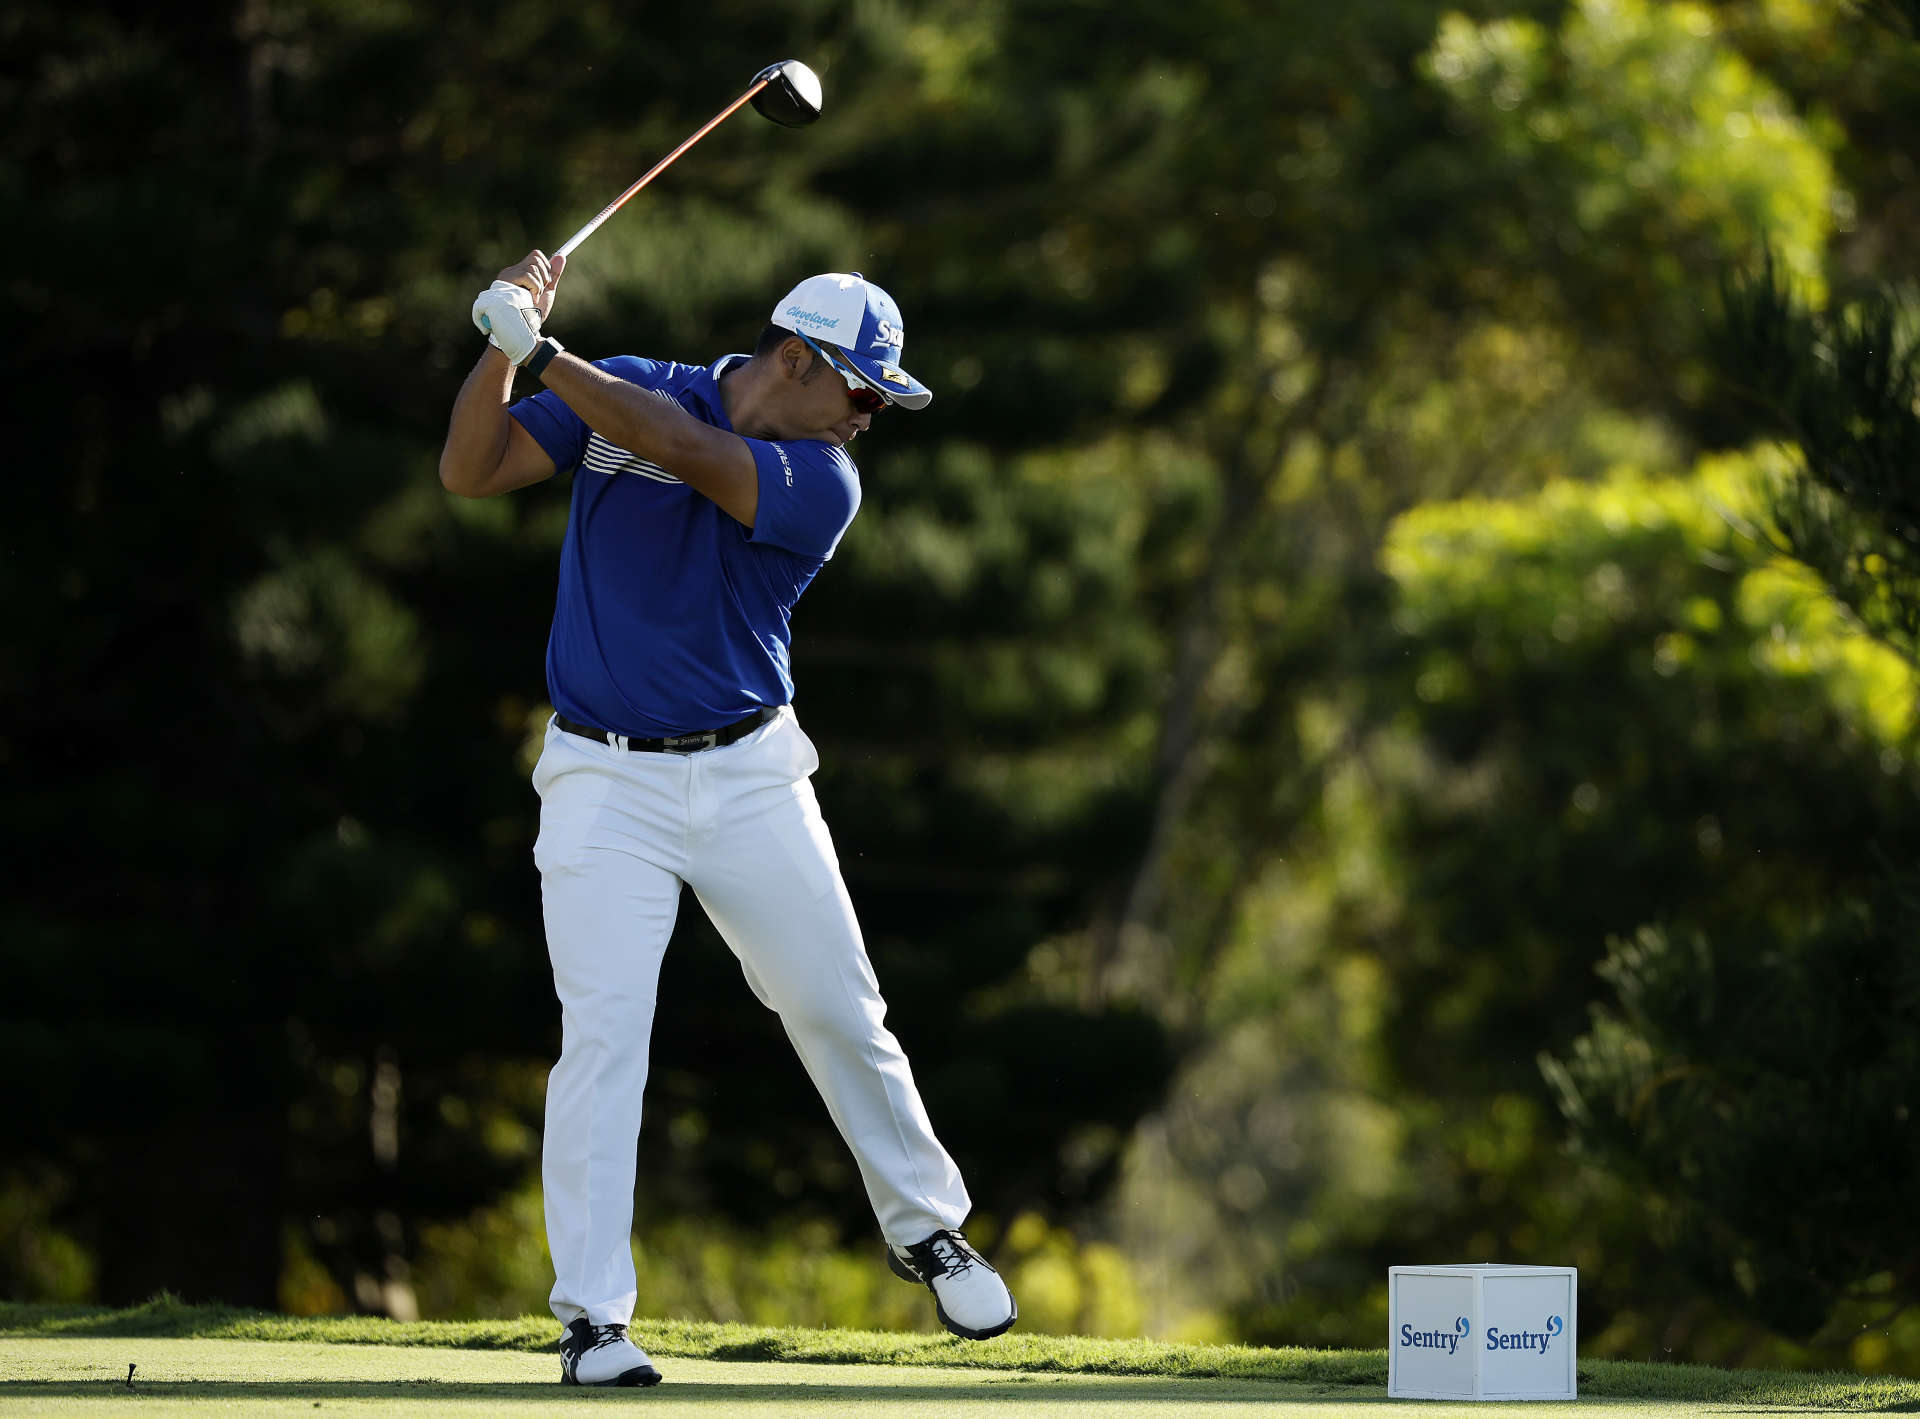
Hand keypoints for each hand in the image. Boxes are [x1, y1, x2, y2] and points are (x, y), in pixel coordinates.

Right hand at [472, 249, 565, 363]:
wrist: (526, 328)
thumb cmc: (535, 312)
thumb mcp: (547, 291)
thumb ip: (553, 275)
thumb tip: (561, 256)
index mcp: (519, 272)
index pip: (536, 255)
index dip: (546, 266)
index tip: (547, 282)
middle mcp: (511, 271)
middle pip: (536, 256)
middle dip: (544, 276)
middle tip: (539, 292)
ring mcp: (507, 275)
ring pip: (533, 267)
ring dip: (539, 286)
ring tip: (532, 298)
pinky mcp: (506, 281)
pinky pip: (528, 276)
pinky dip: (534, 288)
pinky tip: (529, 299)